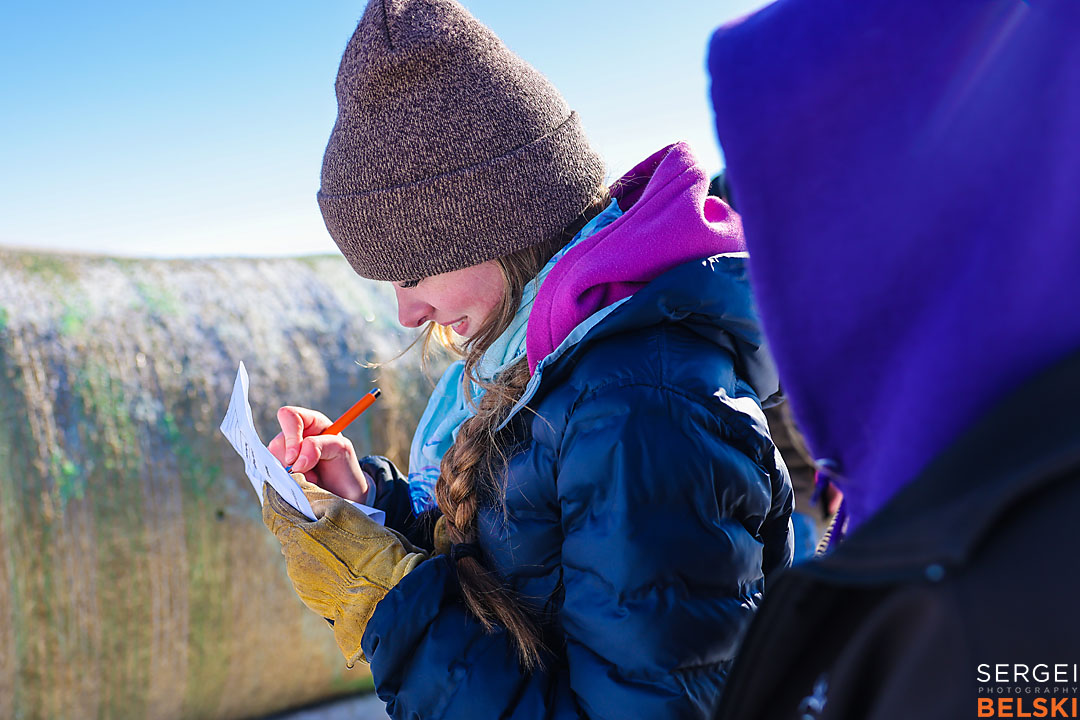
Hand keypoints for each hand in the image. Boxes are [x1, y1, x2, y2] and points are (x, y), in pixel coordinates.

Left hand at [263, 479, 426, 666]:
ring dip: (316, 544)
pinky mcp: (315, 599)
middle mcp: (292, 562)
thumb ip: (314, 496)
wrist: (388, 597)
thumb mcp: (344, 511)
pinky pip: (314, 573)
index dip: (276, 495)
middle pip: (289, 533)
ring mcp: (303, 584)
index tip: (284, 485)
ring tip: (346, 543)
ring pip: (303, 553)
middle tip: (329, 514)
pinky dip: (325, 563)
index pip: (273, 510)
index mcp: (295, 538)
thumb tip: (295, 484)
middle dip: (303, 521)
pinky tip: (347, 562)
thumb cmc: (369, 550)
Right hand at [267, 405, 370, 501]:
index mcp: (310, 422)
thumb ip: (317, 446)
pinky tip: (300, 483)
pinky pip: (272, 475)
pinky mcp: (279, 470)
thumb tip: (295, 462)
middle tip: (305, 473)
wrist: (343, 492)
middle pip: (278, 442)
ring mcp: (285, 453)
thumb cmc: (344, 465)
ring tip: (309, 479)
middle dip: (290, 461)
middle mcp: (295, 435)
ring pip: (272, 460)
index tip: (294, 459)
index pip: (289, 416)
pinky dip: (284, 482)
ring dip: (289, 474)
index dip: (290, 436)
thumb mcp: (339, 448)